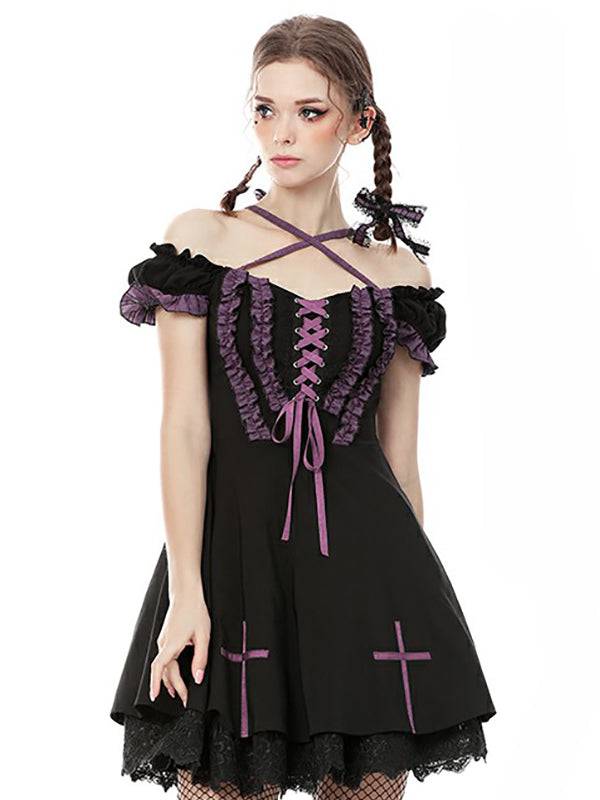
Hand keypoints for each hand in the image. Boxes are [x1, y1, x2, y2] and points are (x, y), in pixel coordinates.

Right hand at [149, 589, 210, 706]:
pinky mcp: (165, 637)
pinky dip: (168, 669)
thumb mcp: (203, 635)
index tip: (155, 697)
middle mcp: (164, 643)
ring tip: (176, 691)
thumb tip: (198, 678)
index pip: (158, 668)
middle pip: (165, 671)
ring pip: (163, 665)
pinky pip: (164, 658)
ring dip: (169, 679)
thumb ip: (200, 658)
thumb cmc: (195, 611)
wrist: (186, 594)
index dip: (155, 683)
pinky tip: (173, 674)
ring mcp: (163, 640)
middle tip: (184, 698)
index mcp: (171, 644)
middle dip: (174, 686)